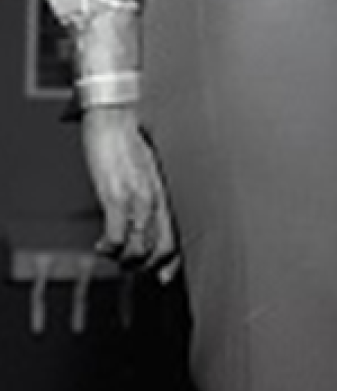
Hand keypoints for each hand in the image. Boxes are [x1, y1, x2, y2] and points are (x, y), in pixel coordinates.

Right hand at [81, 106, 178, 281]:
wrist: (116, 114)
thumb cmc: (130, 139)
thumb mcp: (149, 168)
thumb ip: (153, 189)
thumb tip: (147, 211)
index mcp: (169, 191)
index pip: (181, 234)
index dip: (174, 261)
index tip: (165, 276)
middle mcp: (159, 197)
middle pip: (165, 248)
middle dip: (148, 267)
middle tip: (131, 267)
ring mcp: (139, 197)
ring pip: (141, 248)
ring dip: (126, 261)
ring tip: (114, 255)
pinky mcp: (116, 195)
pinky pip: (118, 236)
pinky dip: (110, 248)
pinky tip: (101, 246)